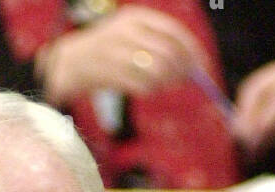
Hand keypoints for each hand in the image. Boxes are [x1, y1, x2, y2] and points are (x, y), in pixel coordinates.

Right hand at [41, 6, 207, 106]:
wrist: (72, 61)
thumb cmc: (109, 49)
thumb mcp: (132, 33)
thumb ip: (159, 42)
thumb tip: (192, 63)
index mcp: (136, 17)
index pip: (173, 32)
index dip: (192, 50)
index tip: (203, 66)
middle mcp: (128, 31)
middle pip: (168, 53)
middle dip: (182, 70)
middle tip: (186, 81)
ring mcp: (118, 52)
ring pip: (157, 71)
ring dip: (166, 82)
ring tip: (163, 85)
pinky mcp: (111, 74)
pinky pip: (142, 86)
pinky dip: (150, 91)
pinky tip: (147, 89)